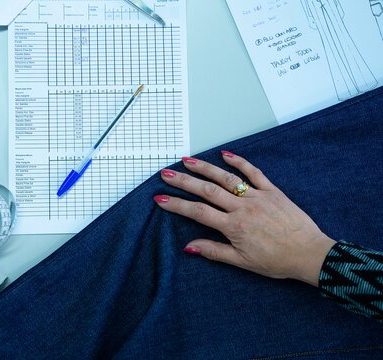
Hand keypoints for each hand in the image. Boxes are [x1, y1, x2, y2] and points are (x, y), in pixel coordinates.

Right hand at [153, 151, 336, 286]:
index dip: (176, 205)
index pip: (197, 212)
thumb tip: (190, 246)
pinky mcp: (272, 191)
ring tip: (188, 161)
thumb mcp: (243, 262)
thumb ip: (215, 251)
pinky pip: (254, 173)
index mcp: (233, 226)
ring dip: (205, 168)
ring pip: (226, 178)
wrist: (310, 254)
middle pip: (207, 190)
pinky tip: (225, 154)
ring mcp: (257, 197)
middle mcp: (243, 208)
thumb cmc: (277, 261)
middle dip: (183, 181)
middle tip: (166, 174)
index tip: (160, 199)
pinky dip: (240, 162)